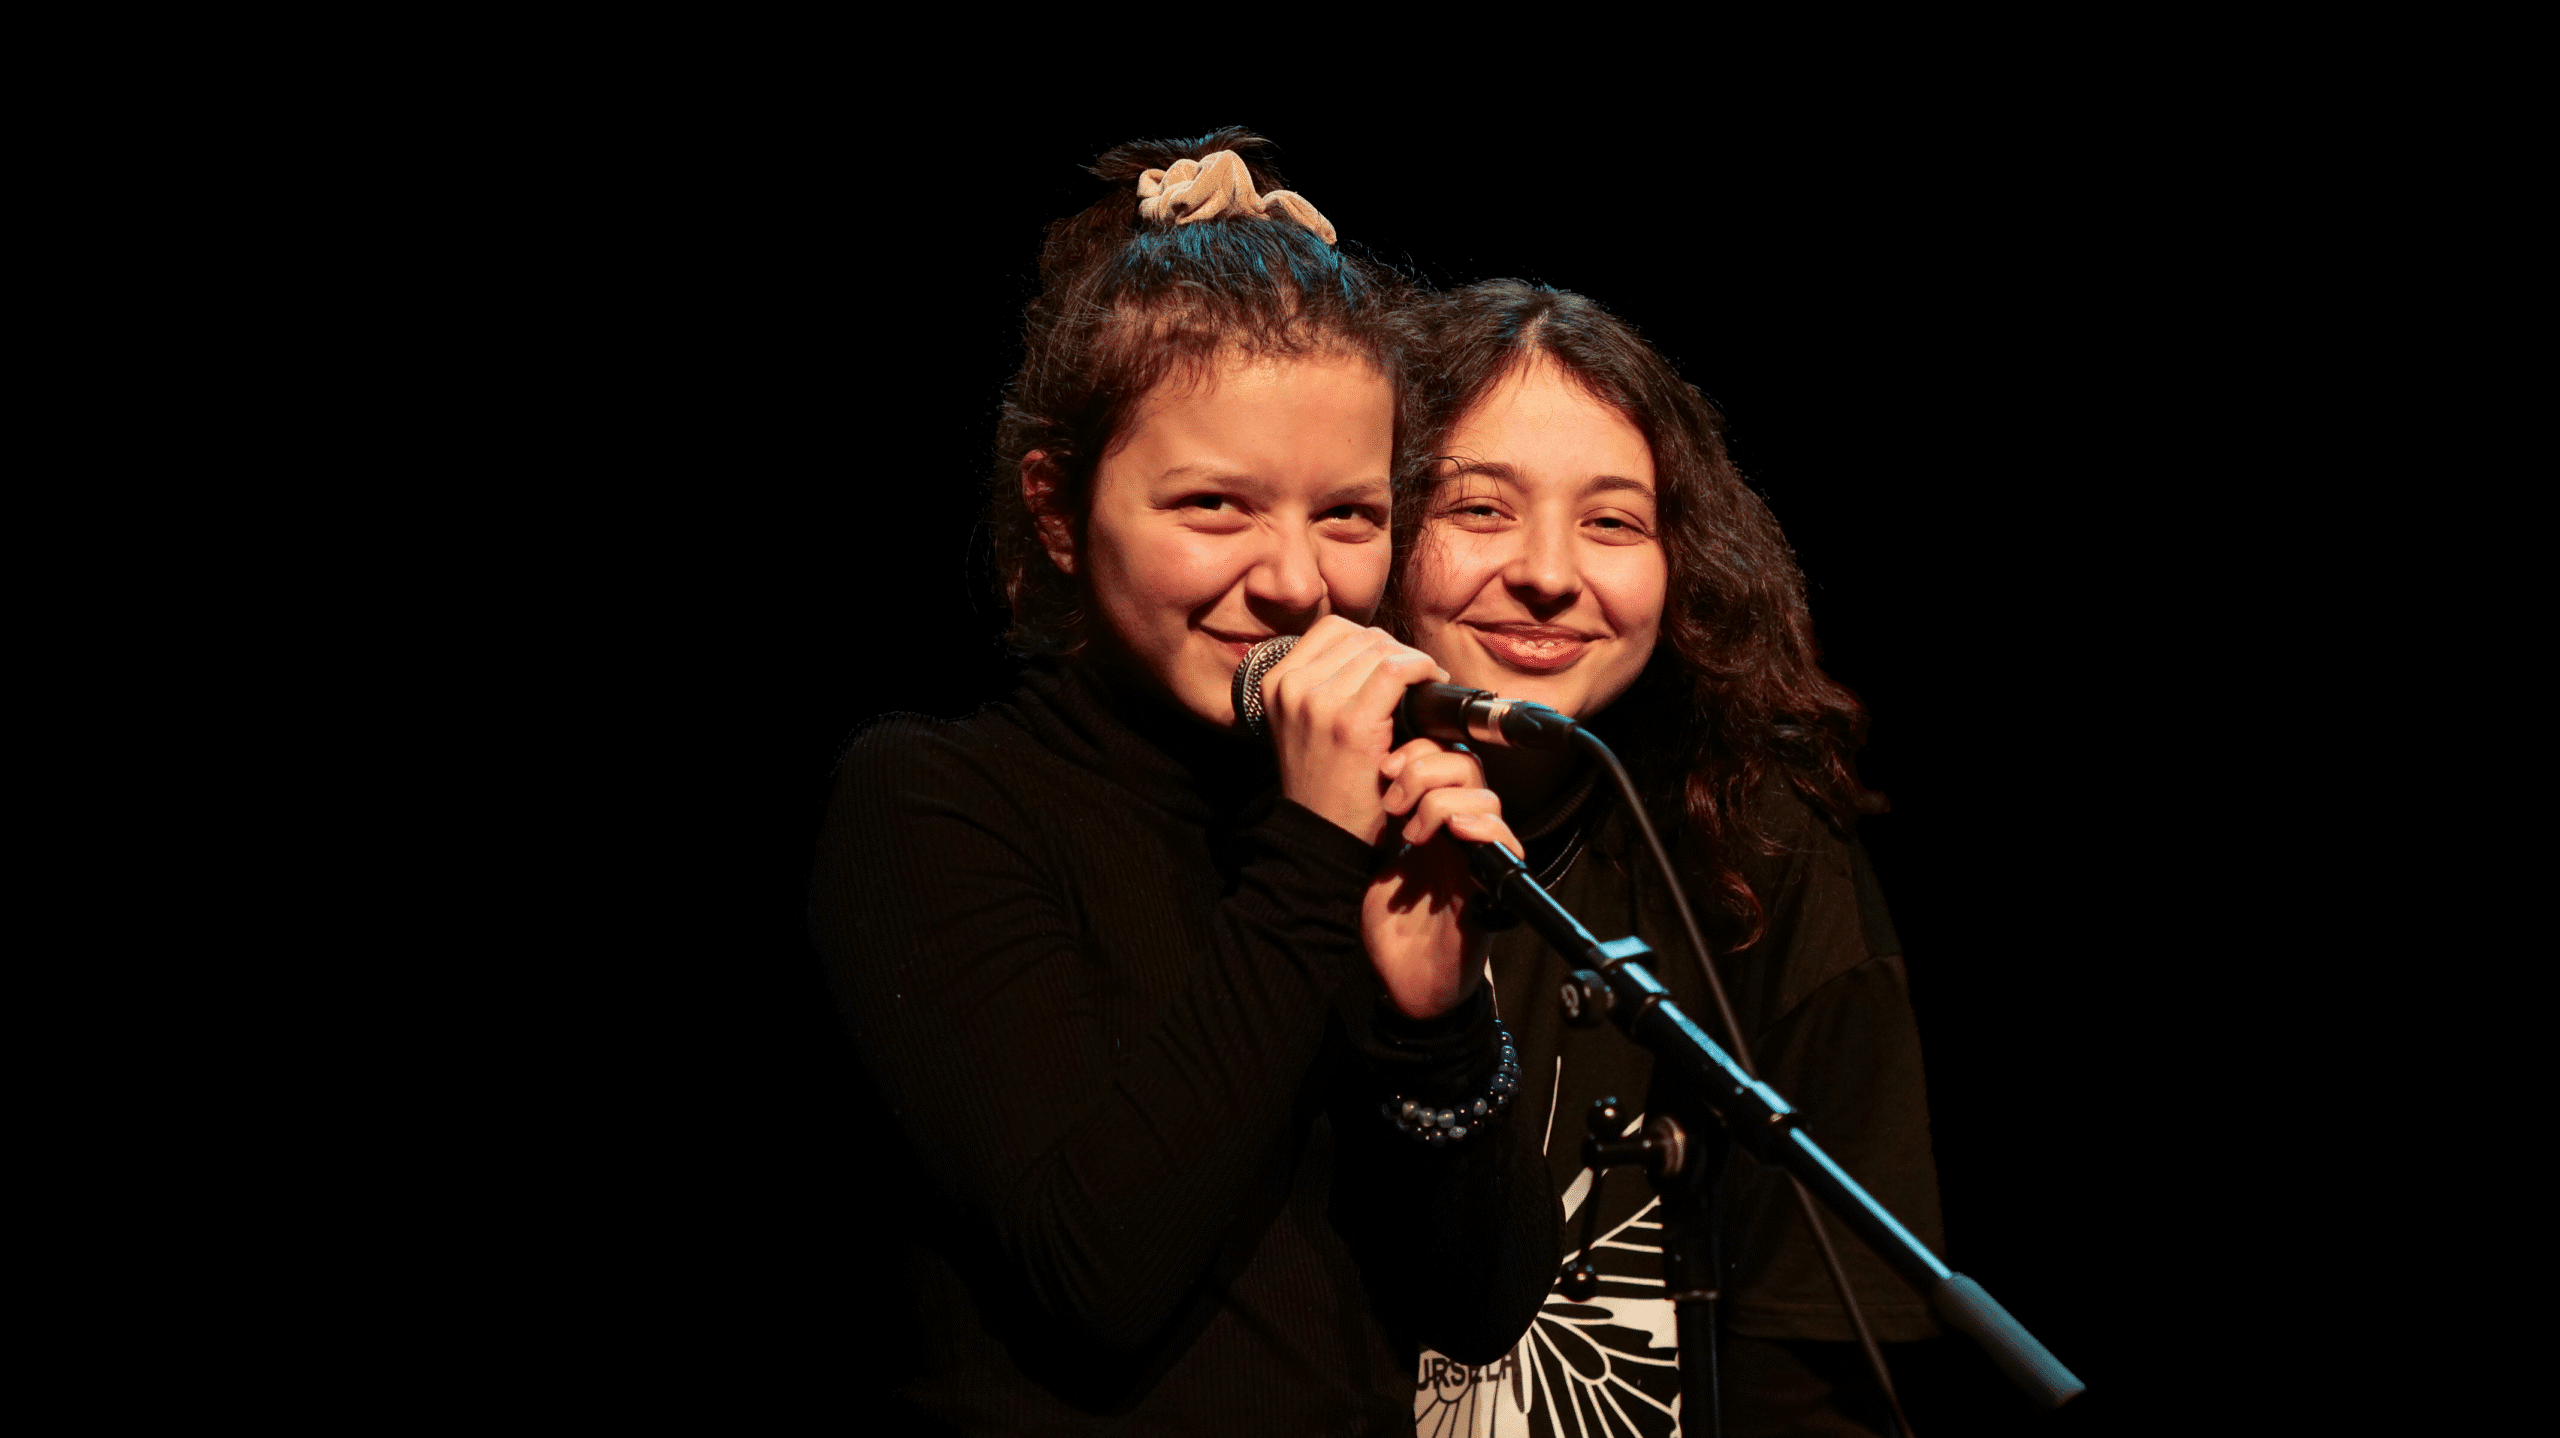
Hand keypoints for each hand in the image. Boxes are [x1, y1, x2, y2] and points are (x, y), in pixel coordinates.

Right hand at [1258, 616, 1448, 845]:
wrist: (1320, 834)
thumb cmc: (1323, 780)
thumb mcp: (1303, 721)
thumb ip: (1324, 682)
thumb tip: (1376, 647)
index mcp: (1276, 682)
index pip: (1334, 629)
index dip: (1372, 641)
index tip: (1392, 664)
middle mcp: (1292, 687)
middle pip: (1362, 637)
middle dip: (1397, 653)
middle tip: (1416, 679)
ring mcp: (1318, 703)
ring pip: (1382, 649)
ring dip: (1412, 662)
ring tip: (1424, 685)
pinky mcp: (1351, 723)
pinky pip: (1397, 670)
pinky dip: (1421, 669)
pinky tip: (1431, 681)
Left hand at [1363, 738, 1524, 1019]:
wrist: (1403, 982)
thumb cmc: (1390, 925)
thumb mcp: (1376, 858)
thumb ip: (1380, 819)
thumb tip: (1361, 771)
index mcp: (1430, 820)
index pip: (1441, 757)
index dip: (1415, 752)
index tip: (1383, 770)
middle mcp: (1458, 833)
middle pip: (1466, 766)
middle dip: (1426, 770)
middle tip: (1393, 800)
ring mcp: (1476, 857)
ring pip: (1485, 798)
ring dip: (1443, 802)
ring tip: (1412, 831)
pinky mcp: (1489, 885)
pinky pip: (1504, 842)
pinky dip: (1482, 828)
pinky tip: (1453, 834)